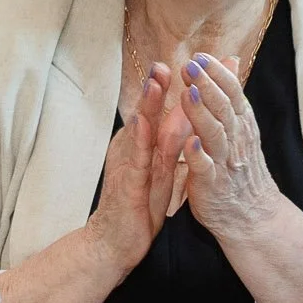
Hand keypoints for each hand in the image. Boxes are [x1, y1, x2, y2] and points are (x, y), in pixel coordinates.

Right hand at [85, 64, 187, 272]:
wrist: (115, 241)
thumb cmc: (139, 204)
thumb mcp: (161, 168)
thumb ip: (170, 142)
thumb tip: (187, 116)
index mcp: (141, 146)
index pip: (156, 112)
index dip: (168, 88)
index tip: (183, 66)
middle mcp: (131, 150)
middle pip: (144, 113)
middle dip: (154, 87)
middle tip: (163, 61)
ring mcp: (127, 165)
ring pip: (138, 131)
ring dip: (145, 105)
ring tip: (154, 81)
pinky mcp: (127, 185)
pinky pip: (134, 161)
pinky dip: (139, 141)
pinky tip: (144, 125)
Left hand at [180, 53, 285, 243]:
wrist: (252, 216)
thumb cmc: (239, 167)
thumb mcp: (239, 127)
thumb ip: (231, 95)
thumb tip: (230, 59)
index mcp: (241, 125)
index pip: (232, 94)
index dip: (217, 75)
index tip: (200, 56)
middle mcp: (236, 141)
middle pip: (224, 109)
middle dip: (207, 86)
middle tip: (190, 66)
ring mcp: (225, 163)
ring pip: (215, 135)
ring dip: (201, 114)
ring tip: (188, 93)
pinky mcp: (211, 185)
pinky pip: (205, 169)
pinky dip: (198, 156)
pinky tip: (188, 142)